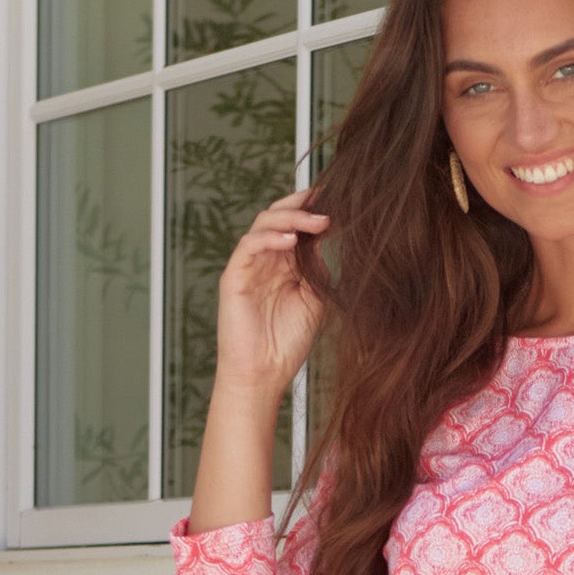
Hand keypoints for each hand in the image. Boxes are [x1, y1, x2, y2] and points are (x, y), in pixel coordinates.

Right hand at [215, 185, 332, 395]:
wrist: (263, 375)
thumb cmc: (287, 343)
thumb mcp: (314, 300)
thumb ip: (318, 270)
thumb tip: (329, 239)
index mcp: (284, 264)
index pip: (296, 225)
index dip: (313, 210)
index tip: (339, 199)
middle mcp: (265, 260)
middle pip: (278, 216)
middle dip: (302, 204)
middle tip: (328, 201)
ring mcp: (248, 266)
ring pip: (263, 224)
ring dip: (291, 218)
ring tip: (317, 221)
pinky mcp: (234, 277)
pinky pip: (248, 246)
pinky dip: (269, 238)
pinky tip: (291, 240)